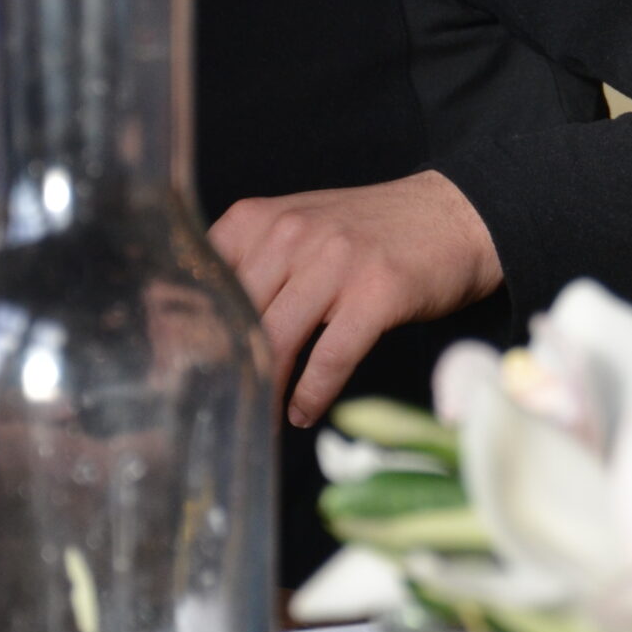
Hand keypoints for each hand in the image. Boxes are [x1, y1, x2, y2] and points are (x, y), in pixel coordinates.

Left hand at [210, 170, 503, 427]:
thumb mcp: (305, 230)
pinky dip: (313, 392)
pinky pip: (331, 356)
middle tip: (220, 404)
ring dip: (268, 388)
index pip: (203, 279)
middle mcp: (294, 234)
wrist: (458, 216)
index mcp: (263, 219)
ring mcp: (337, 262)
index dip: (185, 328)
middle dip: (226, 368)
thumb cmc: (376, 233)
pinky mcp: (377, 293)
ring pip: (279, 339)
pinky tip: (305, 411)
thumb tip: (205, 325)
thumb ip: (257, 264)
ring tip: (262, 416)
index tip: (174, 366)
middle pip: (238, 317)